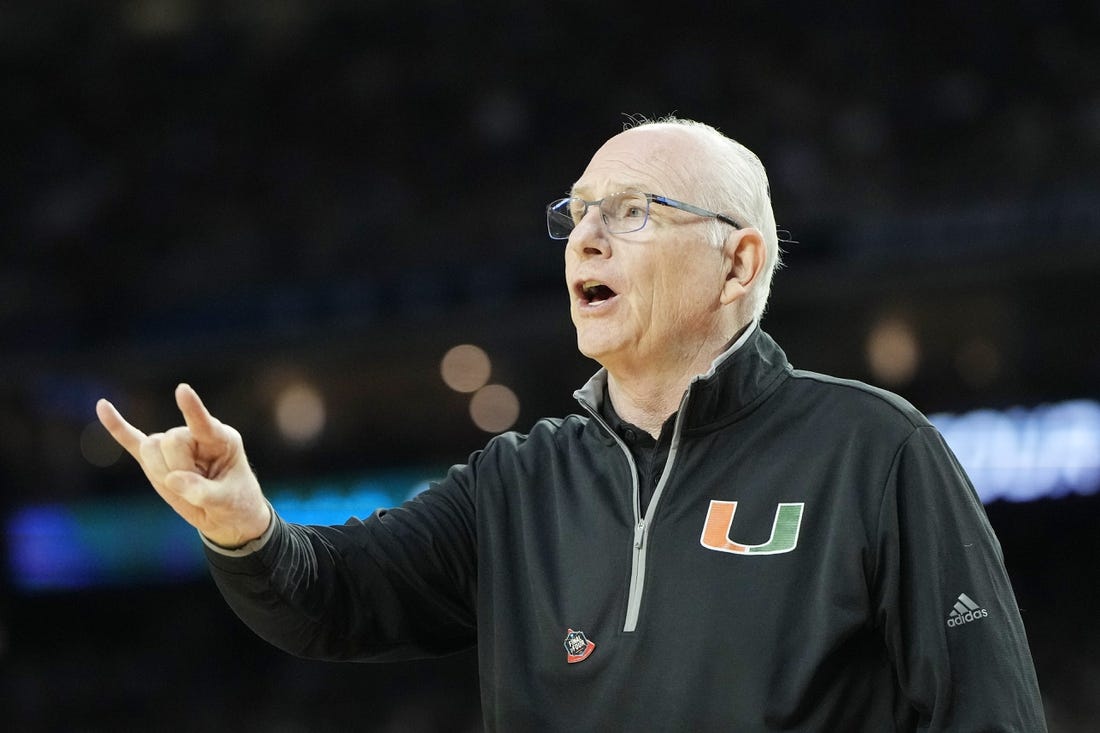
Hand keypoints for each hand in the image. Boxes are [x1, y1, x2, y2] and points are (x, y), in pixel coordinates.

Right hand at [96, 383, 271, 548]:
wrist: (227, 516)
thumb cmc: (234, 504)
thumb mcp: (226, 502)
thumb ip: (201, 491)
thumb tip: (172, 478)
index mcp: (222, 439)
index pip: (203, 423)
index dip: (192, 409)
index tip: (182, 390)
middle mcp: (197, 435)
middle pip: (169, 441)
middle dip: (177, 469)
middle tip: (198, 490)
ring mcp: (176, 445)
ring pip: (150, 447)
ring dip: (160, 472)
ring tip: (184, 486)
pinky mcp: (157, 459)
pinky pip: (133, 440)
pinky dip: (117, 427)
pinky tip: (103, 406)